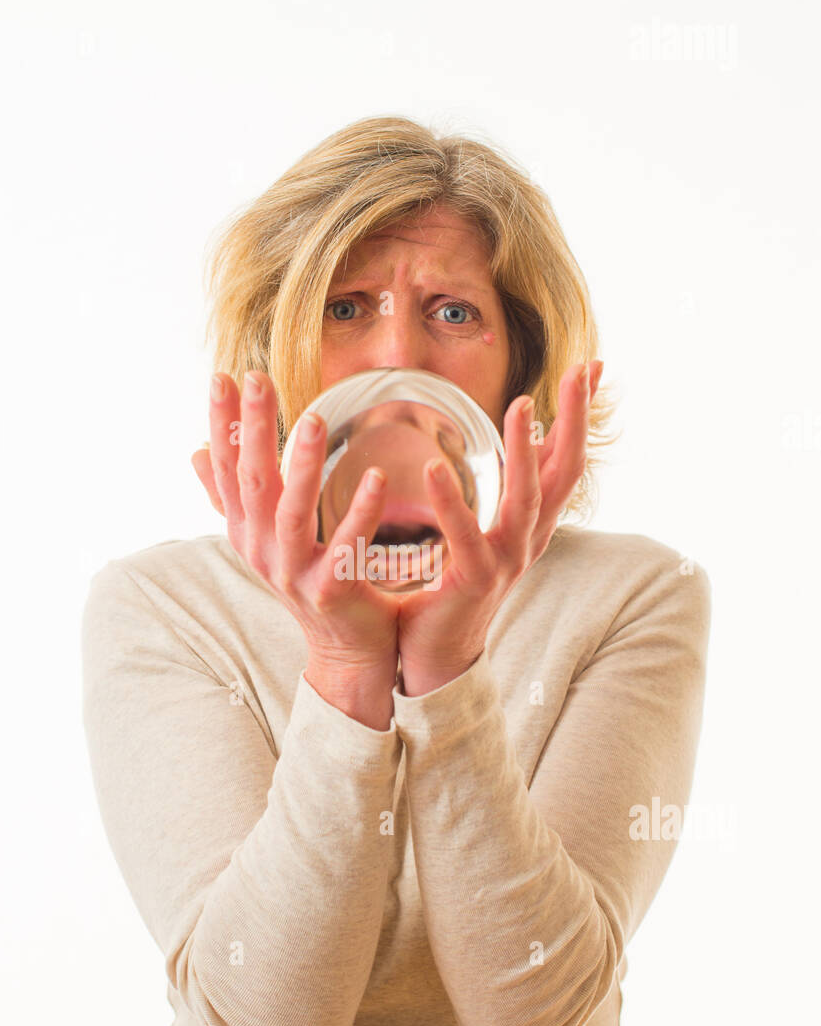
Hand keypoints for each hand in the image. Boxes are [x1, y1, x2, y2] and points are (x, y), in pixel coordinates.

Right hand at [191, 371, 400, 727]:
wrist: (344, 647)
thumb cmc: (310, 581)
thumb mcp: (264, 536)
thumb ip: (231, 496)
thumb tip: (196, 452)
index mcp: (246, 531)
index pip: (227, 469)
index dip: (223, 424)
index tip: (224, 376)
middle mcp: (261, 550)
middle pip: (253, 482)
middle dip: (253, 429)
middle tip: (260, 378)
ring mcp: (291, 574)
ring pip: (291, 514)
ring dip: (301, 466)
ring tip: (314, 420)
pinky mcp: (330, 593)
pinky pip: (345, 549)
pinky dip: (361, 513)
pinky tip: (378, 479)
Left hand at [395, 361, 603, 696]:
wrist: (436, 657)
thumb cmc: (455, 590)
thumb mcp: (487, 534)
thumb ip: (503, 495)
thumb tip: (525, 445)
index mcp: (532, 528)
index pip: (566, 462)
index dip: (579, 416)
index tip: (592, 368)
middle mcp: (529, 542)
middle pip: (564, 473)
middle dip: (575, 420)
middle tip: (582, 371)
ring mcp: (506, 563)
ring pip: (526, 501)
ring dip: (527, 451)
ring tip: (520, 404)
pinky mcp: (473, 582)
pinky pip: (465, 538)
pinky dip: (450, 502)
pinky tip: (433, 466)